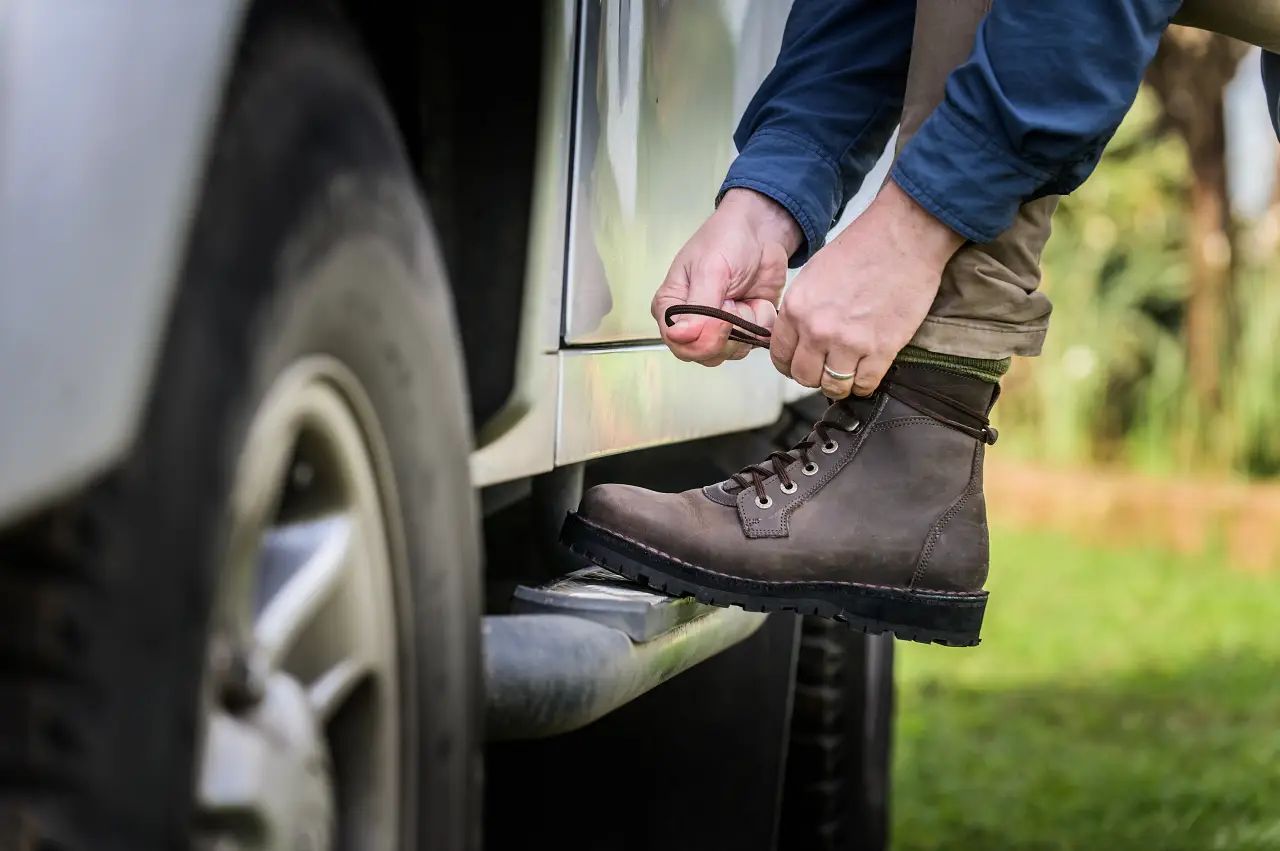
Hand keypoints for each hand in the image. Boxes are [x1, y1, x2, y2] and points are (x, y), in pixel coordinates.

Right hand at [652, 188, 801, 365]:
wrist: (762, 233)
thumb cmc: (728, 240)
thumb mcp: (710, 270)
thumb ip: (699, 309)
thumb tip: (679, 336)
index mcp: (671, 308)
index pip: (678, 343)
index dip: (703, 337)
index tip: (722, 313)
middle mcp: (691, 324)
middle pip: (706, 353)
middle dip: (729, 329)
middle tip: (734, 299)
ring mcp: (717, 330)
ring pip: (731, 351)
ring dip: (747, 325)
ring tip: (745, 297)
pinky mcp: (742, 330)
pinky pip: (752, 344)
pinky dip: (761, 325)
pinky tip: (757, 303)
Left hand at [770, 180, 963, 397]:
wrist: (903, 238)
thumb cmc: (862, 249)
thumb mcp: (814, 276)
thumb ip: (802, 310)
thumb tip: (799, 337)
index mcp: (796, 308)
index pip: (780, 356)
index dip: (790, 364)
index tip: (802, 363)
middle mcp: (817, 329)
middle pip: (803, 377)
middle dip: (814, 376)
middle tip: (827, 367)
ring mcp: (848, 342)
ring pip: (832, 387)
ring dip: (840, 383)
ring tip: (849, 371)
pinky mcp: (881, 350)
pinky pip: (864, 385)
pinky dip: (865, 384)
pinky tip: (869, 370)